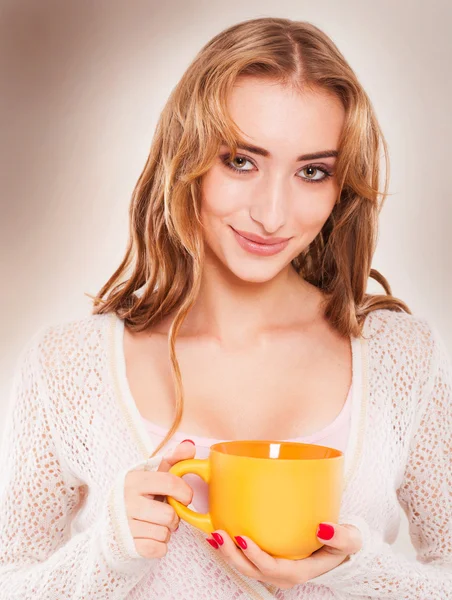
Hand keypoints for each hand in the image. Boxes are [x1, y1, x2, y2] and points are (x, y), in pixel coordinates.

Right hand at [124, 441, 195, 558]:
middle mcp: (126, 502)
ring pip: (164, 533)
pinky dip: (160, 545)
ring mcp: (125, 526)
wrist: (111, 523)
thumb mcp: (152, 474)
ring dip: (166, 531)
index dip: (184, 492)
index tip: (185, 497)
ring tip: (155, 523)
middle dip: (174, 516)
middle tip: (165, 512)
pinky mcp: (128, 547)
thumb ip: (173, 459)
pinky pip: (158, 549)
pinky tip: (149, 535)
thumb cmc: (139, 495)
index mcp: (133, 480)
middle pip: (169, 515)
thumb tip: (190, 446)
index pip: (170, 482)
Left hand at [205, 522, 362, 589]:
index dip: (255, 556)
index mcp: (299, 571)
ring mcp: (274, 567)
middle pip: (252, 569)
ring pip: (245, 565)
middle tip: (219, 533)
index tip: (242, 538)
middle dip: (232, 555)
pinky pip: (246, 557)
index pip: (272, 568)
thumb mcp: (349, 540)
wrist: (341, 549)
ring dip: (227, 552)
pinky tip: (218, 534)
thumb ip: (341, 536)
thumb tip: (324, 528)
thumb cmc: (342, 544)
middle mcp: (282, 573)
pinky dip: (231, 548)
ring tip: (213, 534)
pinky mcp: (269, 558)